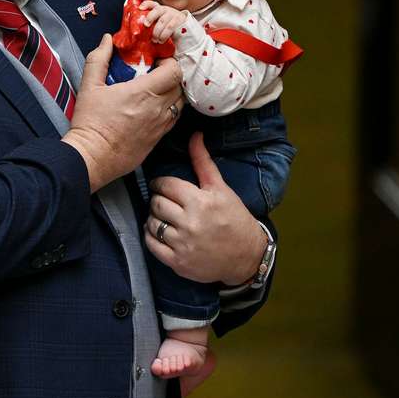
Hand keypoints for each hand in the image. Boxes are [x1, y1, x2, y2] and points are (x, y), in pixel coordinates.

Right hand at [63, 34, 182, 190]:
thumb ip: (99, 59)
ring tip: (155, 91)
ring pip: (180, 102)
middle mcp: (158, 108)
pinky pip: (173, 119)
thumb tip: (108, 39)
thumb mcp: (89, 86)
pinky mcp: (159, 139)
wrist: (92, 157)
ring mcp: (161, 125)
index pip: (174, 71)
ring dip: (172, 93)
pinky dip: (169, 109)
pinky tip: (152, 109)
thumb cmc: (90, 122)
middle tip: (155, 74)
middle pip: (180, 85)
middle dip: (171, 76)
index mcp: (143, 92)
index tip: (155, 62)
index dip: (168, 62)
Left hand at [139, 1, 188, 43]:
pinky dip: (164, 35)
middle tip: (146, 25)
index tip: (140, 8)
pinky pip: (171, 27)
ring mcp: (173, 14)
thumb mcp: (159, 24)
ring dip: (157, 31)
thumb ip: (151, 25)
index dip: (146, 4)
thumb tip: (137, 33)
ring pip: (163, 21)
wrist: (185, 29)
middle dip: (150, 17)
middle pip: (158, 10)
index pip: (152, 4)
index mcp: (159, 10)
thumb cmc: (167, 28)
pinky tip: (161, 40)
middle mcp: (166, 10)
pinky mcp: (179, 21)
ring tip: (155, 40)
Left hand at [143, 132, 266, 284]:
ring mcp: (183, 244)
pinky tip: (161, 232)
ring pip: (151, 223)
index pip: (165, 185)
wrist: (247, 256)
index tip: (164, 187)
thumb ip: (203, 162)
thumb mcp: (221, 189)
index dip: (161, 184)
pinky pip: (151, 244)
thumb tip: (195, 135)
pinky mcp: (178, 262)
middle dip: (157, 200)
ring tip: (164, 217)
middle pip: (156, 204)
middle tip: (164, 202)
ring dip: (153, 218)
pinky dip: (151, 236)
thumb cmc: (234, 219)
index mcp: (200, 202)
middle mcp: (191, 223)